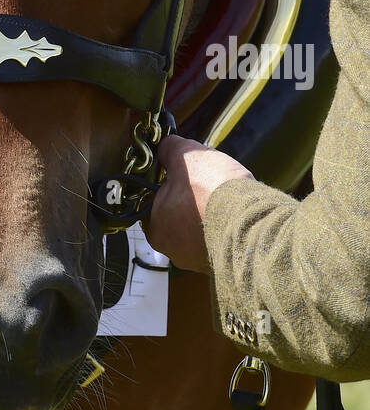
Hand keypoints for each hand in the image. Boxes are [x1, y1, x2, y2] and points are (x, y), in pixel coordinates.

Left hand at [142, 134, 253, 272]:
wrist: (254, 222)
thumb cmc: (212, 190)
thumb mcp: (186, 156)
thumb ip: (169, 150)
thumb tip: (165, 147)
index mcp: (155, 228)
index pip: (153, 199)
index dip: (167, 180)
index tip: (181, 170)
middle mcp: (174, 251)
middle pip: (177, 213)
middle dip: (190, 196)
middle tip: (204, 181)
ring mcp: (201, 259)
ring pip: (200, 226)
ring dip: (210, 210)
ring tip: (222, 193)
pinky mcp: (225, 262)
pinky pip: (220, 237)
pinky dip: (225, 223)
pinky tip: (234, 209)